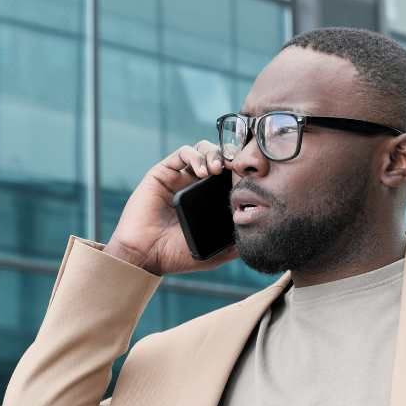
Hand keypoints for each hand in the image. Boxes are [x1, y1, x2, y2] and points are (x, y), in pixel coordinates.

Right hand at [104, 140, 238, 275]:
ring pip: (202, 150)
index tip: (251, 176)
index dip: (241, 170)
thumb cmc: (177, 256)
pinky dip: (196, 155)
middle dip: (229, 156)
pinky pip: (183, 153)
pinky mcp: (162, 173)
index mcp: (208, 201)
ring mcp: (178, 178)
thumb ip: (236, 242)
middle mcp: (194, 186)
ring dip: (214, 153)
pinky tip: (203, 171)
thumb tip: (259, 232)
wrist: (146, 255)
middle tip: (236, 166)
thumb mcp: (216, 252)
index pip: (229, 175)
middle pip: (218, 157)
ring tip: (218, 168)